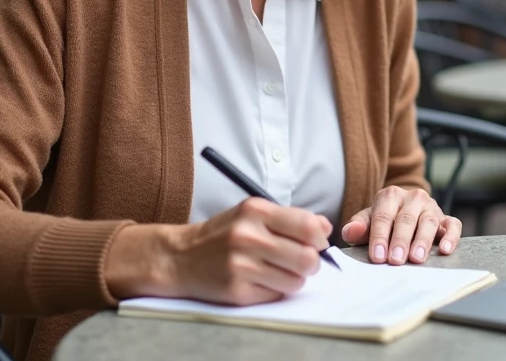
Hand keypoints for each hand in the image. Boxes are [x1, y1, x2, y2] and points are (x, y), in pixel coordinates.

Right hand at [105, 197, 332, 304]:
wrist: (179, 257)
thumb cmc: (223, 234)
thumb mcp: (252, 214)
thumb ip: (291, 218)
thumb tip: (325, 227)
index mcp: (255, 211)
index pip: (308, 226)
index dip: (319, 238)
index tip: (316, 243)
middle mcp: (248, 236)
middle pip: (306, 258)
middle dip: (311, 263)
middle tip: (303, 262)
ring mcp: (241, 266)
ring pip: (296, 281)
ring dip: (294, 279)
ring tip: (278, 271)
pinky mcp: (237, 291)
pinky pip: (276, 295)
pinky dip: (276, 290)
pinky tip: (261, 280)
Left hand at [340, 186, 461, 264]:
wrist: (404, 212)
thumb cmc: (384, 222)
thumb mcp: (368, 222)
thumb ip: (358, 227)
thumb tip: (351, 231)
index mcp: (390, 195)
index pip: (384, 216)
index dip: (380, 236)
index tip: (377, 256)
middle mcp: (413, 198)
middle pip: (406, 219)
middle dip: (400, 240)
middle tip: (395, 260)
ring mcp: (431, 207)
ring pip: (429, 221)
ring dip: (422, 240)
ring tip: (416, 259)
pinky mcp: (447, 218)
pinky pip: (453, 224)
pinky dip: (451, 236)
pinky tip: (444, 249)